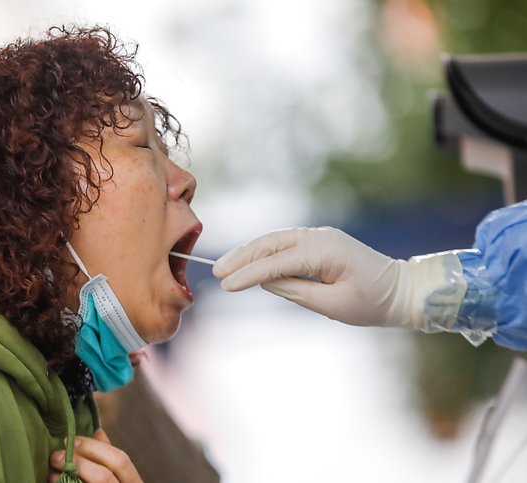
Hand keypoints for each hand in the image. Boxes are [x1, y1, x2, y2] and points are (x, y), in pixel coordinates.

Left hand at [49, 429, 142, 482]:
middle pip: (105, 477)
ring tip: (50, 472)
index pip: (120, 460)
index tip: (72, 440)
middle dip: (78, 462)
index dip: (95, 447)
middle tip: (55, 455)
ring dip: (67, 479)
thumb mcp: (117, 479)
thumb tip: (99, 432)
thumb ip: (110, 460)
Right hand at [213, 227, 423, 328]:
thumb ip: (296, 291)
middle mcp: (320, 237)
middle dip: (241, 258)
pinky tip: (248, 261)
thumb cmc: (372, 303)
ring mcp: (319, 236)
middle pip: (271, 243)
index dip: (249, 274)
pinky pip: (284, 243)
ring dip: (249, 252)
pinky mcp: (319, 242)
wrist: (402, 290)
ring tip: (225, 267)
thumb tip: (265, 281)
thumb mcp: (333, 305)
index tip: (226, 286)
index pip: (277, 262)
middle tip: (216, 272)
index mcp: (326, 251)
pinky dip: (263, 252)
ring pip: (275, 240)